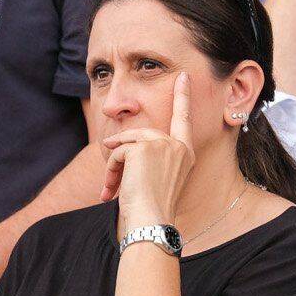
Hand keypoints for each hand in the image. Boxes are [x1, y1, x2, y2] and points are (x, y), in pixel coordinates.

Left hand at [101, 73, 196, 224]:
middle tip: (111, 184)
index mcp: (185, 153)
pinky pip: (118, 151)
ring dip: (113, 167)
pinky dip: (111, 169)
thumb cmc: (152, 207)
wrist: (151, 220)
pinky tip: (114, 188)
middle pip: (139, 135)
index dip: (182, 96)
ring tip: (112, 190)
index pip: (183, 119)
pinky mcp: (144, 146)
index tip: (182, 76)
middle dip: (119, 156)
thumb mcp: (156, 179)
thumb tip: (113, 142)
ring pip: (126, 144)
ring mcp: (163, 144)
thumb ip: (147, 157)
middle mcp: (178, 145)